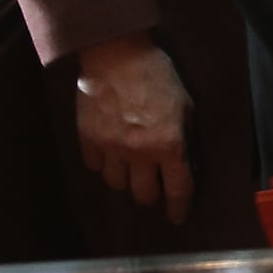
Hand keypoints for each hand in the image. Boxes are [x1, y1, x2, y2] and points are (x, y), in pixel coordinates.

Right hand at [72, 32, 192, 222]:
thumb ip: (185, 136)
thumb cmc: (158, 75)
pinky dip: (102, 164)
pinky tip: (109, 155)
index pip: (177, 189)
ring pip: (116, 184)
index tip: (178, 218)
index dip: (179, 208)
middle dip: (151, 197)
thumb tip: (185, 161)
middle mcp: (139, 153)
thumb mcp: (186, 105)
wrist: (116, 54)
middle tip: (154, 191)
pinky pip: (94, 166)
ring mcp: (110, 147)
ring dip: (125, 180)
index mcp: (169, 145)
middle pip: (143, 195)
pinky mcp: (87, 138)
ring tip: (130, 170)